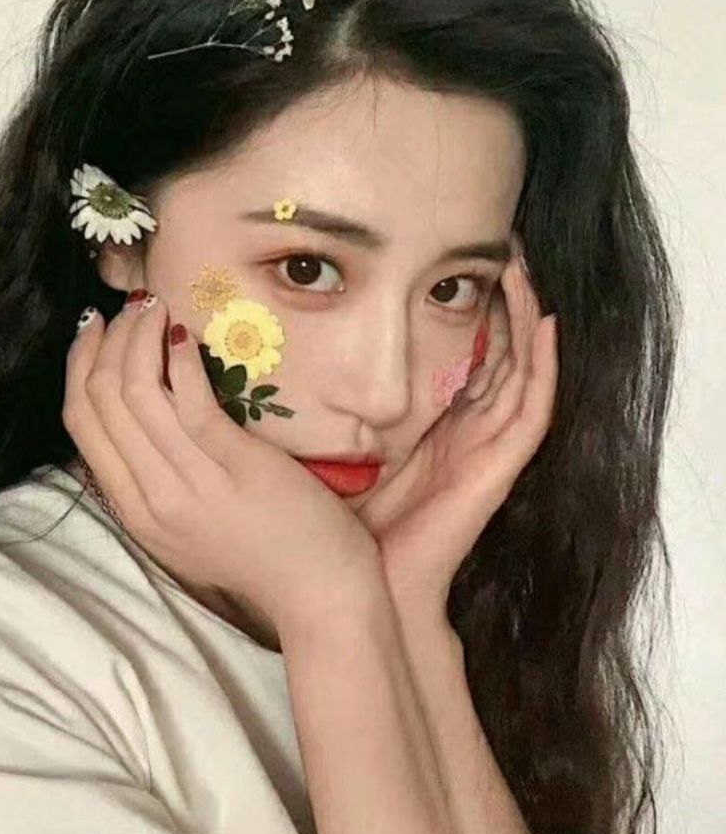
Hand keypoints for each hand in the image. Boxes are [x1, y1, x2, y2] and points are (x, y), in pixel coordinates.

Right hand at [62, 292, 379, 629]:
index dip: (79, 366)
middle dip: (106, 341)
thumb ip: (155, 479)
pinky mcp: (234, 466)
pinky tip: (184, 333)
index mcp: (135, 511)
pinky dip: (180, 358)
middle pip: (100, 401)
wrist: (317, 592)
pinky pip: (189, 400)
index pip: (81, 425)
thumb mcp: (185, 526)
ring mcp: (190, 483)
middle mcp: (151, 498)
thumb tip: (137, 417)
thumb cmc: (258, 552)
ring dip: (139, 338)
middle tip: (129, 307)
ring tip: (154, 308)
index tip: (94, 330)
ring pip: (135, 393)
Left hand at [356, 249, 559, 614]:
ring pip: (522, 371)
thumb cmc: (347, 526)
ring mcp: (488, 451)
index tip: (452, 259)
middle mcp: (467, 433)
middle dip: (502, 301)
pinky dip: (545, 369)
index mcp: (434, 428)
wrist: (366, 588)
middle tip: (499, 245)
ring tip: (521, 265)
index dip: (468, 311)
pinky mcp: (499, 470)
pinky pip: (534, 412)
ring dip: (526, 318)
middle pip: (499, 354)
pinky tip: (547, 324)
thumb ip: (328, 409)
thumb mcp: (335, 451)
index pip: (464, 356)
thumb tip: (286, 357)